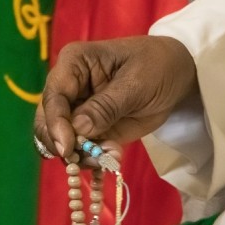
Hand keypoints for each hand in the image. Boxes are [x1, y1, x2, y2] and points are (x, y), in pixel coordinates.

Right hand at [33, 35, 197, 160]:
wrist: (178, 75)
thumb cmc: (156, 66)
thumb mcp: (136, 83)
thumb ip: (106, 106)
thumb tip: (78, 128)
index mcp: (73, 64)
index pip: (53, 96)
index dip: (56, 123)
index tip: (67, 147)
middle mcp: (68, 88)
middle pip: (47, 121)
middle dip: (61, 144)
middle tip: (83, 160)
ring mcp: (76, 111)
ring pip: (59, 140)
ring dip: (78, 156)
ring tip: (106, 159)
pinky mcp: (89, 131)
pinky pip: (80, 150)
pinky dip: (92, 159)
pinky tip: (112, 158)